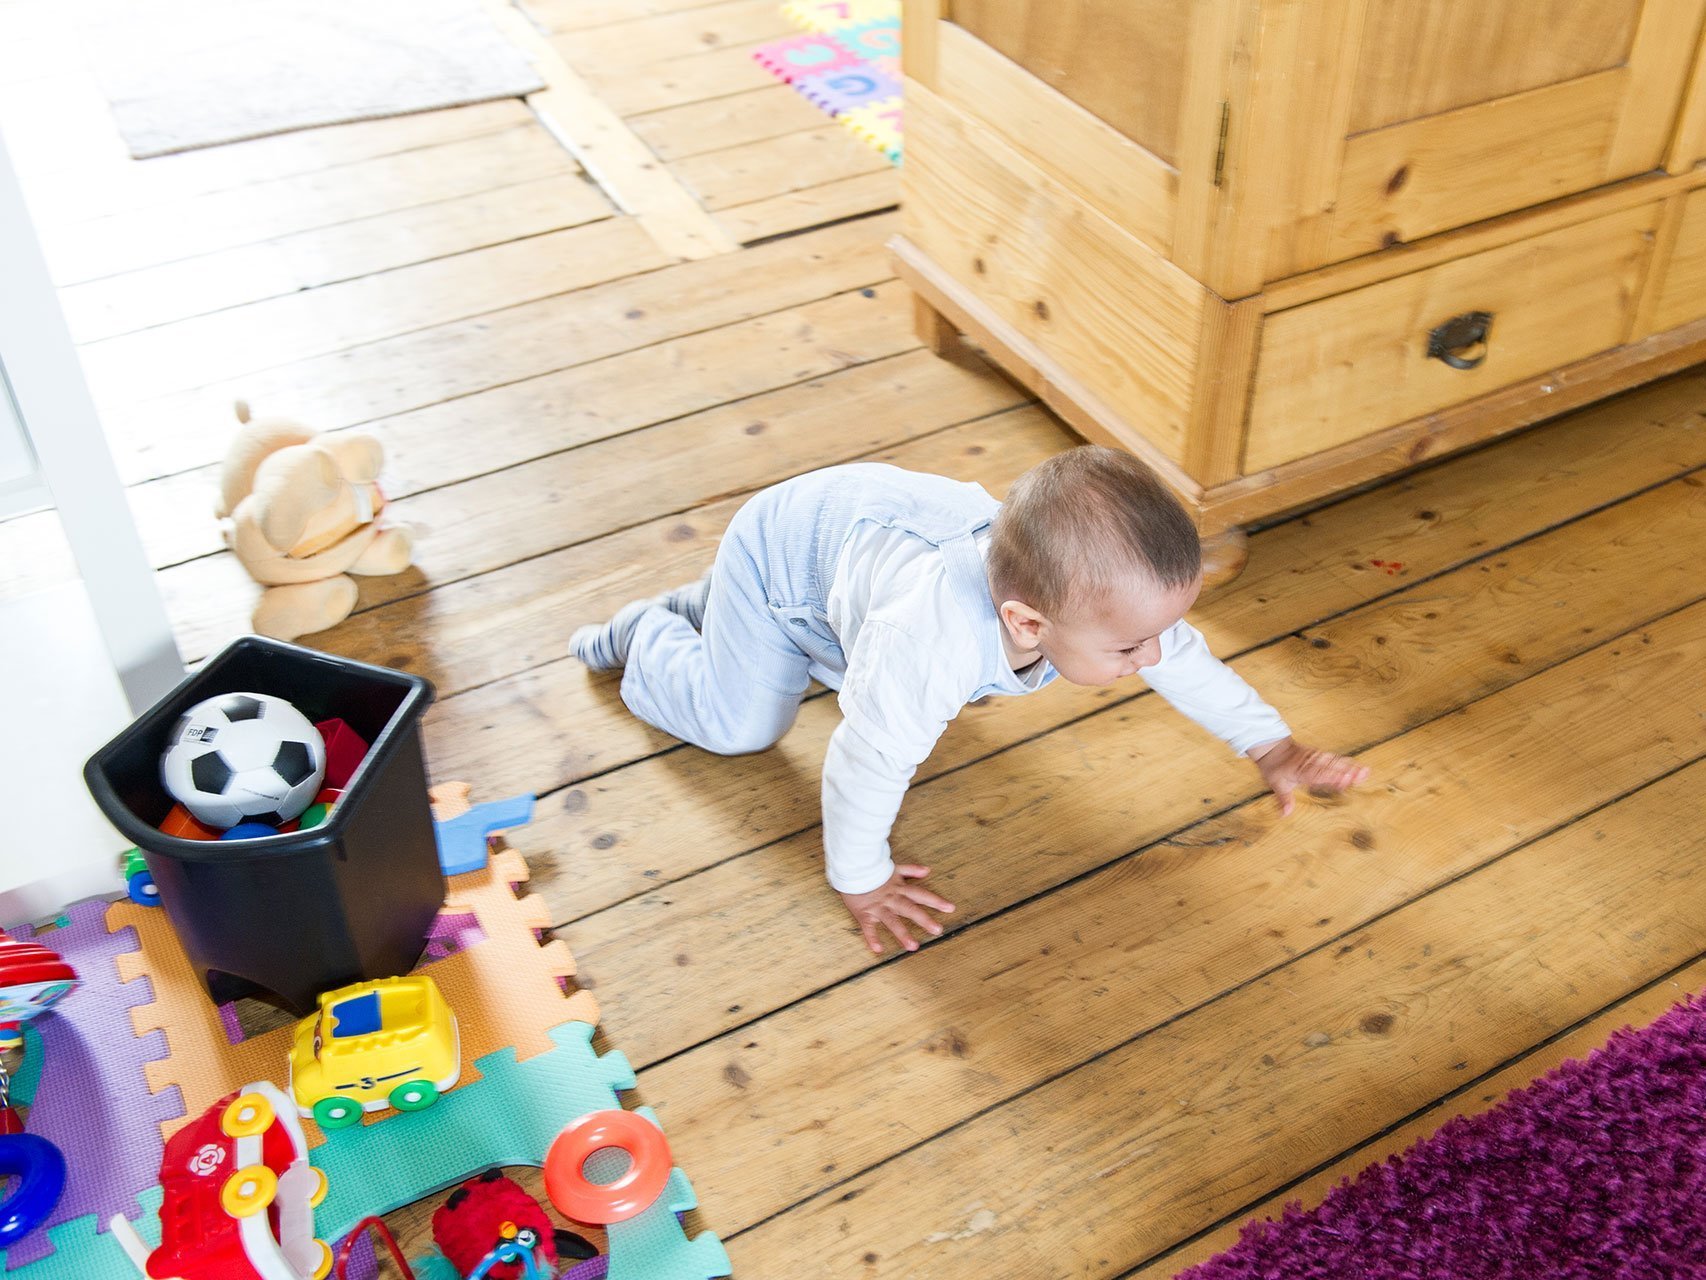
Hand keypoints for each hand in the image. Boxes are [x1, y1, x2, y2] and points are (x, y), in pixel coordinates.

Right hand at [839, 865, 955, 954]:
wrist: (851, 869)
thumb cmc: (872, 869)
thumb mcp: (894, 867)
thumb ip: (911, 870)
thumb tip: (927, 870)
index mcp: (899, 888)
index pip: (920, 894)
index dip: (935, 901)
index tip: (950, 908)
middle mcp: (891, 899)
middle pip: (910, 909)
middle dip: (924, 919)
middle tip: (937, 930)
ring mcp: (878, 907)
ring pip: (892, 921)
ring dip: (902, 934)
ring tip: (913, 947)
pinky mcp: (864, 914)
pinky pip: (868, 928)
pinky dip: (872, 939)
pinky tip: (878, 950)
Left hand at [1248, 736, 1369, 816]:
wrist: (1272, 747)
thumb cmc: (1275, 767)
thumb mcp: (1276, 784)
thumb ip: (1283, 799)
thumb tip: (1285, 814)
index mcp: (1301, 771)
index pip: (1319, 775)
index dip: (1332, 778)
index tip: (1345, 780)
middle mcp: (1311, 763)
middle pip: (1332, 767)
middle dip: (1347, 771)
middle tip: (1364, 775)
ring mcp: (1316, 757)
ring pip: (1335, 761)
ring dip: (1350, 766)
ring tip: (1366, 772)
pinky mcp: (1320, 755)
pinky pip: (1334, 758)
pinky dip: (1346, 762)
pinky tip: (1357, 767)